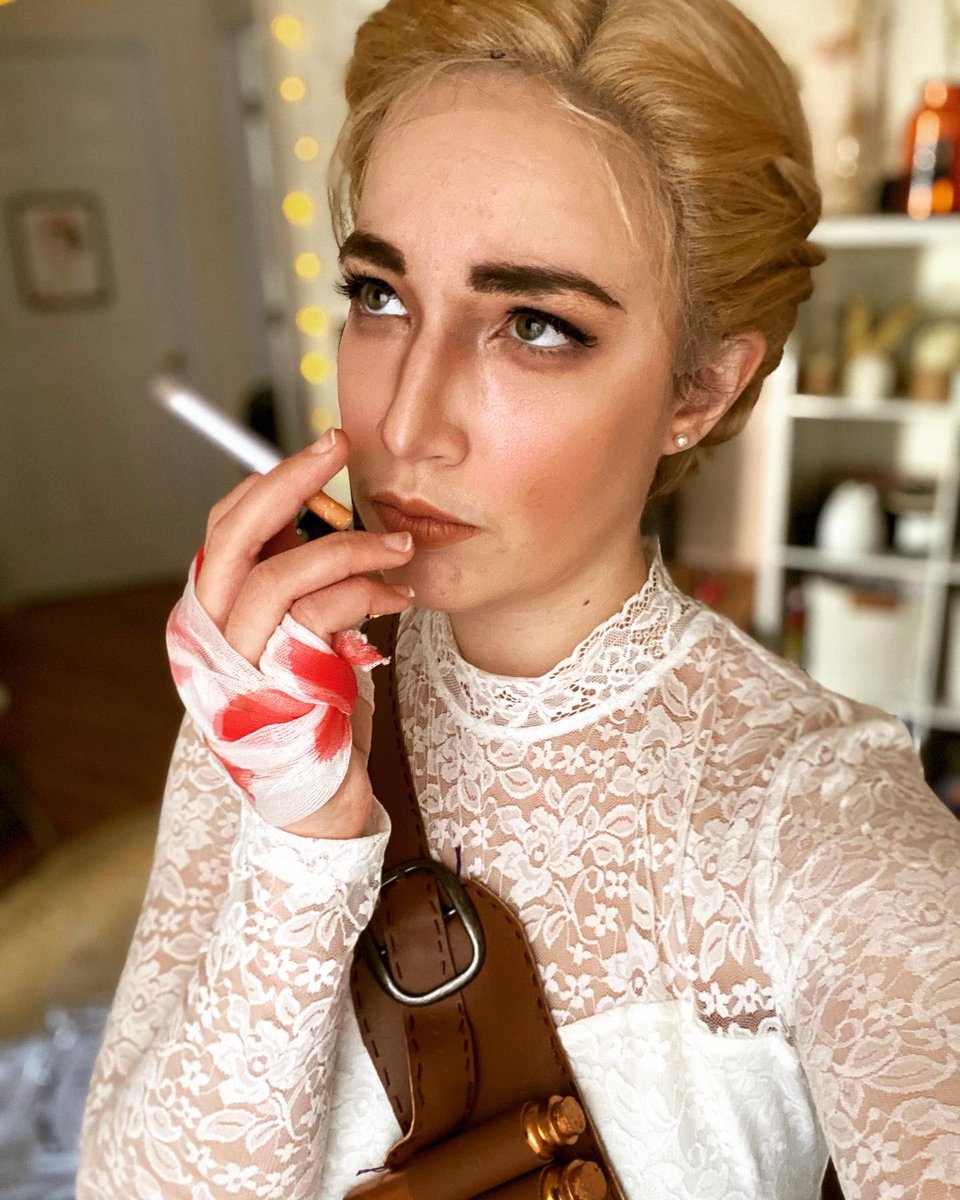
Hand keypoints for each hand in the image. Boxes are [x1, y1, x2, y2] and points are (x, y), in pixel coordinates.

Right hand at [181, 429, 414, 837]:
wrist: (321, 806)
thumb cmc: (315, 717)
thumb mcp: (304, 637)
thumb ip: (299, 585)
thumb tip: (323, 516)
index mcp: (212, 616)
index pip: (223, 530)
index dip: (267, 485)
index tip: (320, 456)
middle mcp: (211, 635)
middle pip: (235, 535)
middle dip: (290, 479)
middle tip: (338, 444)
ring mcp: (240, 662)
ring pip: (282, 572)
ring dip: (351, 547)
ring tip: (400, 546)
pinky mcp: (281, 685)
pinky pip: (321, 614)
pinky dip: (367, 592)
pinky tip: (400, 598)